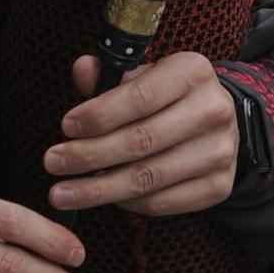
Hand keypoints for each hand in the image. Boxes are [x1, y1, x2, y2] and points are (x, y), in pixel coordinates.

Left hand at [42, 51, 239, 216]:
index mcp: (192, 72)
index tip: (65, 128)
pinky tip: (103, 197)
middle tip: (53, 163)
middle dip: (89, 155)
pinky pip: (163, 202)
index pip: (140, 98)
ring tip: (64, 192)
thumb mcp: (143, 73)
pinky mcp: (220, 186)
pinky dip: (128, 203)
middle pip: (141, 141)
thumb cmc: (167, 93)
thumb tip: (81, 70)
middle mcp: (212, 111)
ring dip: (99, 188)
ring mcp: (220, 152)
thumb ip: (109, 74)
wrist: (216, 119)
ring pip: (149, 177)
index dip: (99, 115)